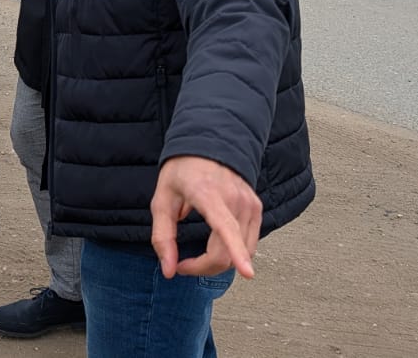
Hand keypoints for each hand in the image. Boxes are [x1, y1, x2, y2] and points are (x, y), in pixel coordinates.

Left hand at [149, 156, 261, 280]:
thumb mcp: (161, 201)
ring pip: (242, 252)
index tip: (248, 273)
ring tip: (197, 258)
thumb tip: (169, 271)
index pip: (226, 228)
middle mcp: (234, 199)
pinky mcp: (256, 208)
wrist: (207, 144)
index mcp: (208, 195)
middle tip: (182, 265)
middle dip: (204, 268)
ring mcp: (249, 203)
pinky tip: (215, 247)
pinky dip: (233, 253)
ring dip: (219, 264)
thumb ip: (163, 237)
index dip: (237, 253)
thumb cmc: (181, 172)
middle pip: (228, 251)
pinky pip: (249, 243)